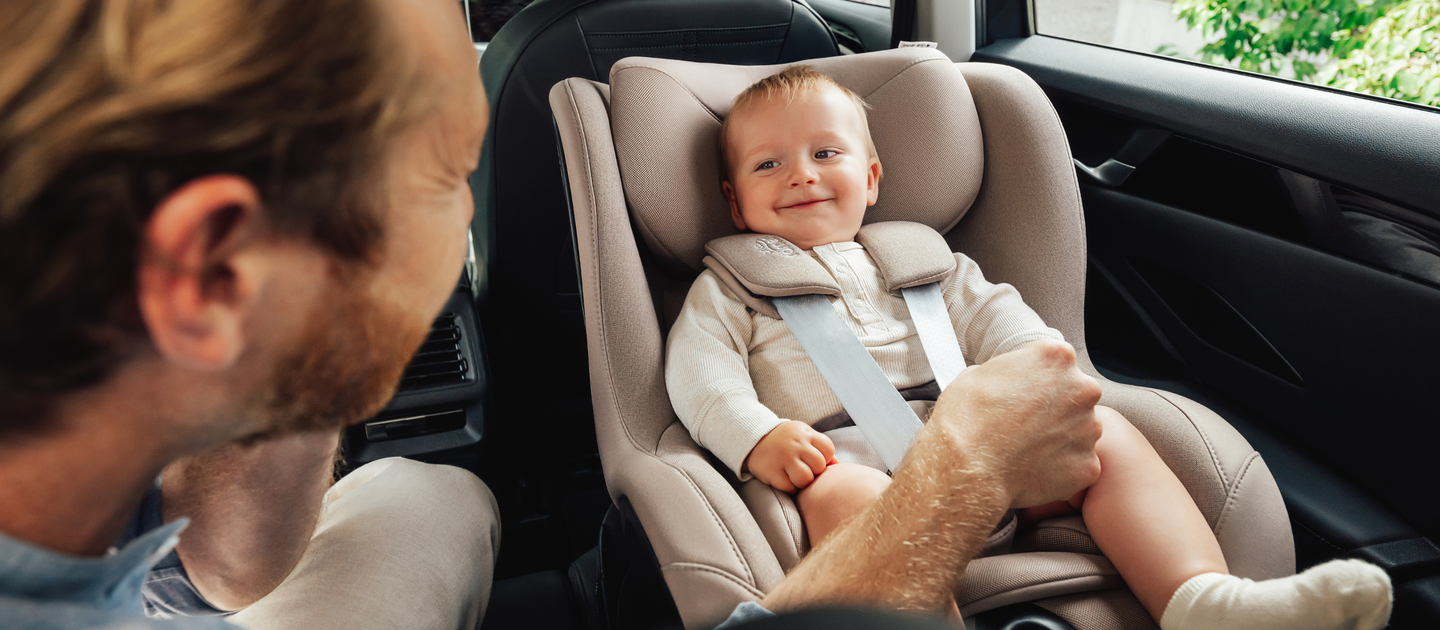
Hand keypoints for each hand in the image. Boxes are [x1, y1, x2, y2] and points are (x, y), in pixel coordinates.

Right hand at [743, 421, 836, 492]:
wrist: (753, 439)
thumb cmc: (785, 440)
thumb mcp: (803, 435)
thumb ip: (820, 447)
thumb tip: (837, 465)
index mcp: (805, 434)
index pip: (828, 449)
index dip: (825, 459)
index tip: (814, 460)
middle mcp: (795, 444)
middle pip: (819, 466)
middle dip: (814, 471)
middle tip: (804, 469)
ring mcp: (783, 457)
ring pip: (805, 479)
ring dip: (802, 482)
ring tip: (794, 476)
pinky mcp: (771, 471)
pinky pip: (789, 487)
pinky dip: (789, 487)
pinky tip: (784, 479)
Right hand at [929, 339, 1102, 508]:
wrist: (967, 470)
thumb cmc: (966, 422)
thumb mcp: (977, 373)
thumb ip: (1008, 372)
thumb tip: (1009, 382)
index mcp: (1056, 358)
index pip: (1055, 362)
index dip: (1036, 378)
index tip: (1023, 392)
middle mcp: (1082, 389)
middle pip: (1074, 394)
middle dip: (1054, 407)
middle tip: (1024, 423)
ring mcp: (1089, 429)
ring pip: (1079, 430)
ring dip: (1059, 437)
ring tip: (1025, 448)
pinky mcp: (1088, 465)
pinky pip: (1078, 464)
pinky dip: (1060, 468)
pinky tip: (1032, 468)